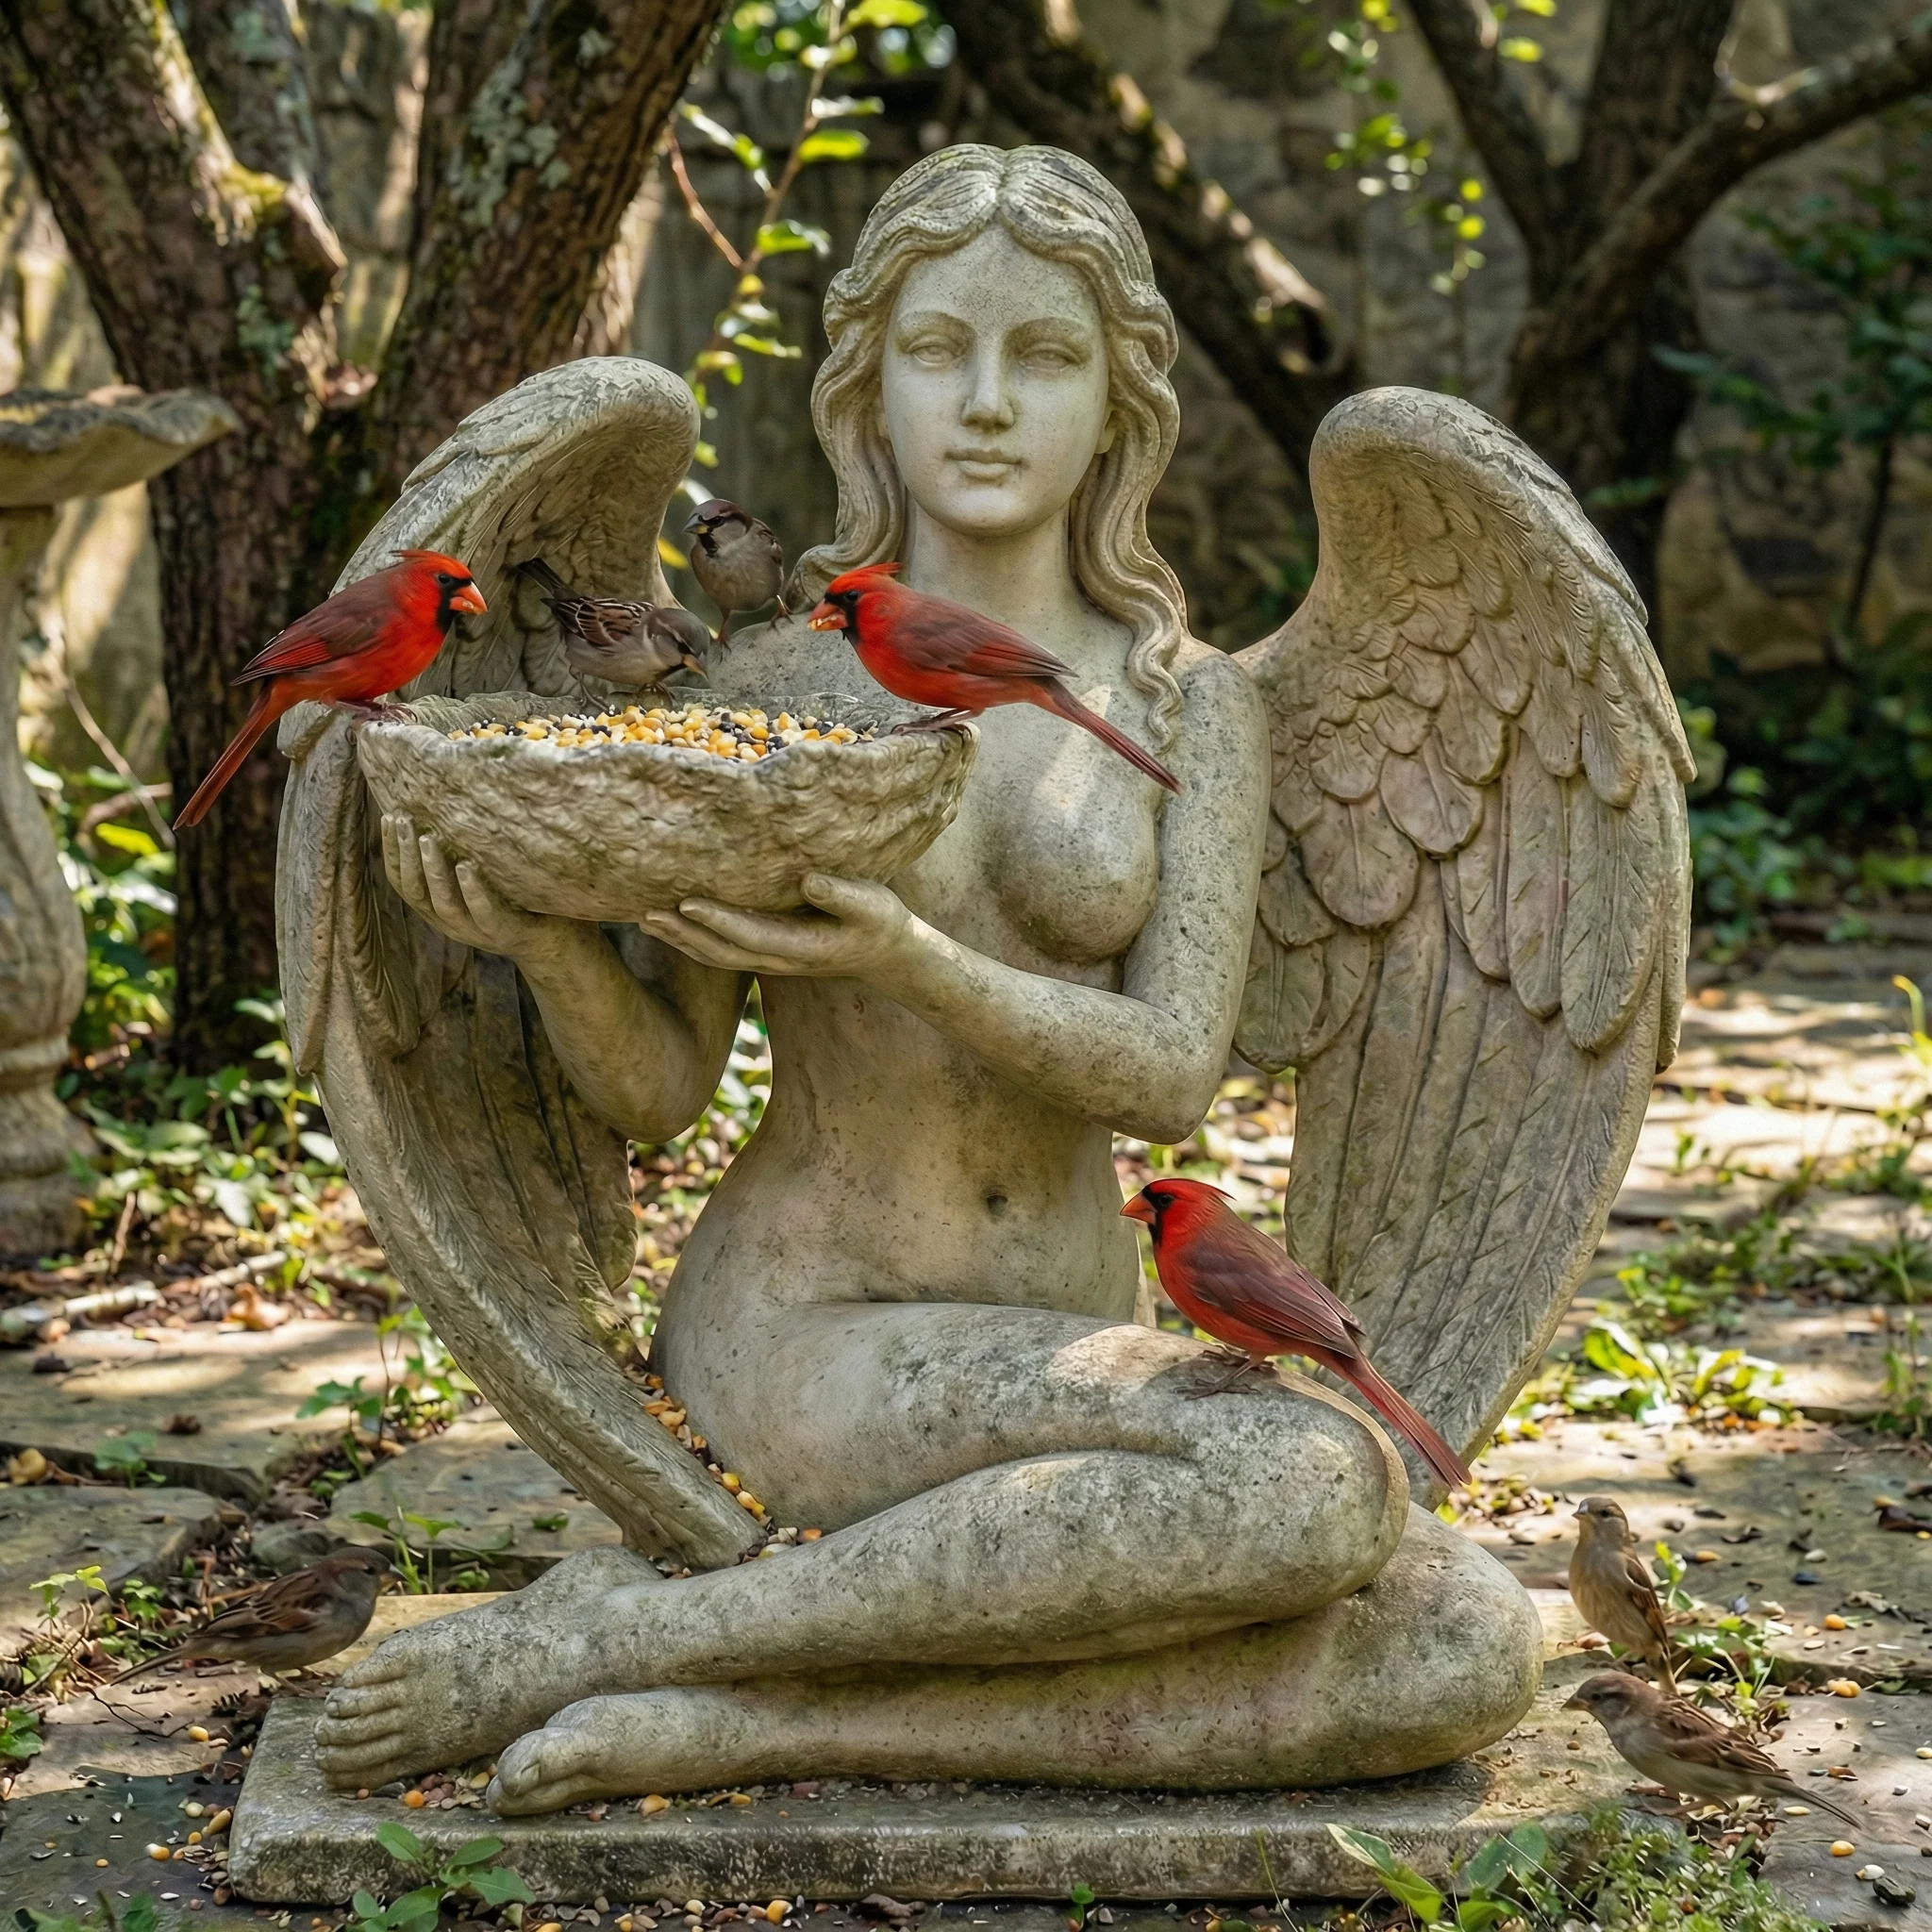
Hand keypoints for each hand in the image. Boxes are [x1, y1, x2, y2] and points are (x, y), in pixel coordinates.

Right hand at [381, 812, 571, 965]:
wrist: (548, 943)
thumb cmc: (509, 902)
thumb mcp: (475, 881)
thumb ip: (455, 858)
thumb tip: (441, 812)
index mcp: (435, 909)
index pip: (402, 880)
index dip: (392, 851)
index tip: (389, 818)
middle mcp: (448, 921)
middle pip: (415, 890)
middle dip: (405, 854)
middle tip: (403, 820)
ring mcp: (474, 930)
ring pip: (443, 902)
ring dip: (433, 870)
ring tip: (427, 839)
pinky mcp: (501, 932)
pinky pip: (483, 912)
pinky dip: (472, 889)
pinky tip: (466, 866)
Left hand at [641, 873, 911, 980]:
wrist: (886, 955)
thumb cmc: (880, 923)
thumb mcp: (873, 906)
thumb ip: (842, 895)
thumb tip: (807, 880)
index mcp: (803, 948)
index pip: (751, 935)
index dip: (717, 920)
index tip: (686, 902)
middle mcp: (779, 960)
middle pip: (721, 951)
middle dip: (683, 933)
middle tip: (645, 913)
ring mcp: (770, 961)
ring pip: (716, 955)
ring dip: (680, 939)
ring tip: (644, 918)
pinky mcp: (766, 953)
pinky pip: (722, 951)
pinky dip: (692, 940)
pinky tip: (671, 923)